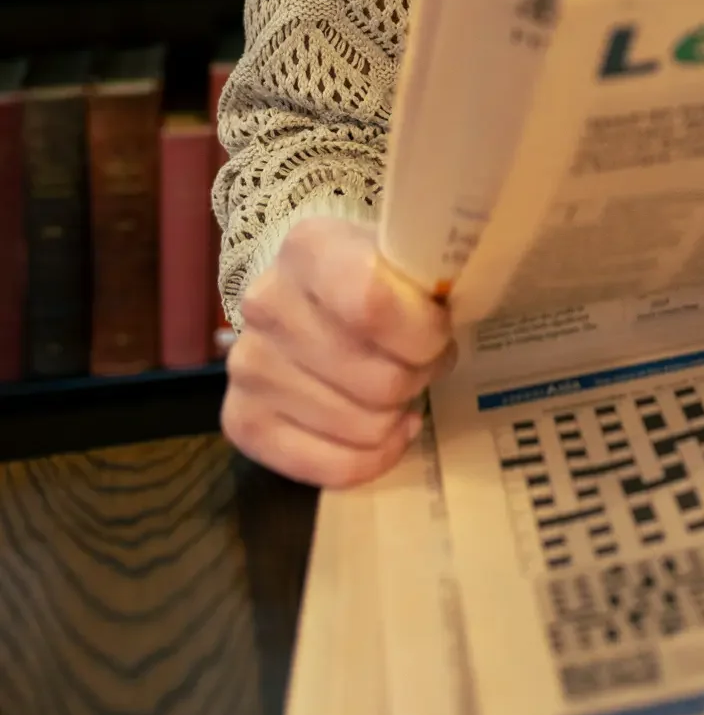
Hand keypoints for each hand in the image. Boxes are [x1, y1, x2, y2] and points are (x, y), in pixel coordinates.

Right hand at [222, 215, 452, 487]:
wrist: (319, 292)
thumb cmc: (379, 273)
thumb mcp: (408, 255)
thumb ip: (430, 275)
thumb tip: (451, 305)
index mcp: (310, 247)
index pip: (372, 306)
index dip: (424, 333)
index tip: (441, 330)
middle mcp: (266, 303)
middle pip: (376, 379)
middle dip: (419, 376)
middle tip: (423, 360)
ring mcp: (248, 366)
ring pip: (361, 426)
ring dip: (397, 413)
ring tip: (398, 383)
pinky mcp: (241, 420)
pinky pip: (329, 467)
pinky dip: (374, 458)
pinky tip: (388, 432)